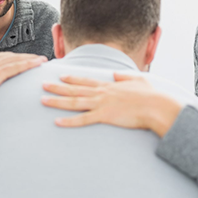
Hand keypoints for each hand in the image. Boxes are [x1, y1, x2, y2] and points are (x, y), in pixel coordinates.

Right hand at [0, 52, 46, 103]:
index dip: (14, 58)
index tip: (24, 60)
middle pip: (9, 56)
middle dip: (24, 57)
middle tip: (38, 59)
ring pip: (14, 59)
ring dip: (30, 59)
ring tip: (42, 60)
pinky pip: (15, 67)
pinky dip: (28, 64)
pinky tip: (38, 63)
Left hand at [41, 72, 181, 135]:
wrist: (155, 106)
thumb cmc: (150, 96)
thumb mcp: (138, 80)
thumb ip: (125, 77)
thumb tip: (115, 74)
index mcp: (110, 86)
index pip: (87, 81)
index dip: (73, 79)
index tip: (61, 76)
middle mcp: (102, 93)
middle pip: (75, 90)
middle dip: (57, 87)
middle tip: (43, 84)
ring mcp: (102, 104)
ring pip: (74, 102)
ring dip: (57, 101)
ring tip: (43, 99)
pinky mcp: (104, 116)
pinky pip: (83, 119)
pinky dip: (69, 121)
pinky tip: (57, 122)